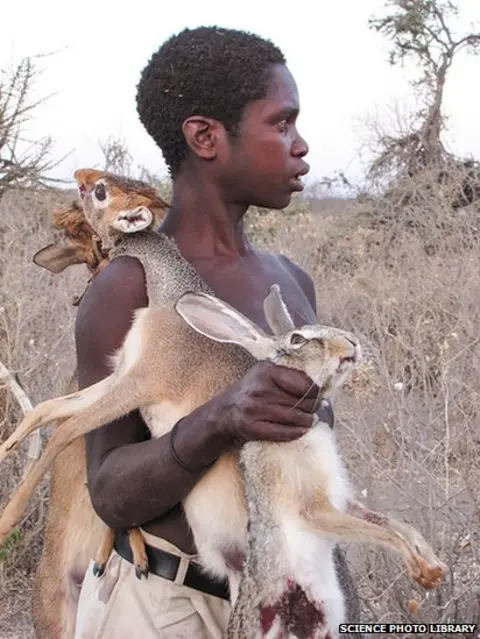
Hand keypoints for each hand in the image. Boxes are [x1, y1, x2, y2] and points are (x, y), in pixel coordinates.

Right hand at [213, 361, 332, 444]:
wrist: (225, 410)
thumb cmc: (252, 390)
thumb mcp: (266, 372)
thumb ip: (288, 375)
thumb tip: (317, 388)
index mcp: (267, 371)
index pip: (304, 383)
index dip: (315, 391)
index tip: (316, 395)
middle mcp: (260, 389)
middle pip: (301, 402)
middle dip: (312, 407)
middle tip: (314, 410)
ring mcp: (255, 409)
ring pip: (294, 417)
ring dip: (307, 421)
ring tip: (309, 420)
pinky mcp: (253, 428)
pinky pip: (282, 432)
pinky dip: (295, 432)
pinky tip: (301, 431)